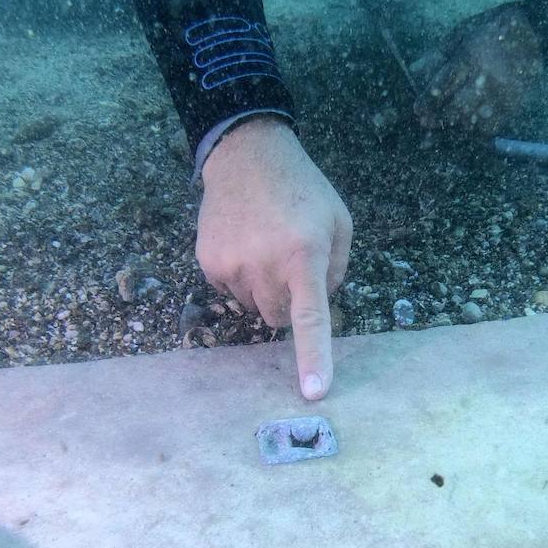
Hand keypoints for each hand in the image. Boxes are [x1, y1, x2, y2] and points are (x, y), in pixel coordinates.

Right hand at [198, 116, 352, 400]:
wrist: (247, 156)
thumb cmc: (302, 191)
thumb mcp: (338, 222)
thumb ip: (336, 269)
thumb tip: (320, 305)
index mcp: (303, 255)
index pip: (310, 317)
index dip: (313, 357)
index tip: (313, 392)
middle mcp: (264, 264)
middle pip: (278, 318)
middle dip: (288, 302)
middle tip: (290, 265)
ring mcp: (231, 265)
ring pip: (253, 307)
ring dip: (263, 289)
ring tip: (265, 246)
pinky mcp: (208, 263)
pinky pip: (229, 291)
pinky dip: (240, 277)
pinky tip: (244, 244)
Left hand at [416, 2, 542, 133]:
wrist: (534, 31)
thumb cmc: (491, 29)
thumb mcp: (462, 32)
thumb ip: (438, 54)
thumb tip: (413, 72)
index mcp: (470, 56)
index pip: (444, 85)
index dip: (429, 101)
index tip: (419, 110)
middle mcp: (486, 78)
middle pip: (457, 109)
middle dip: (439, 118)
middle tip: (427, 123)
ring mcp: (502, 94)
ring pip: (473, 122)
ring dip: (456, 126)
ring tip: (447, 124)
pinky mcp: (514, 105)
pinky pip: (491, 128)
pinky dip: (476, 131)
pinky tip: (468, 126)